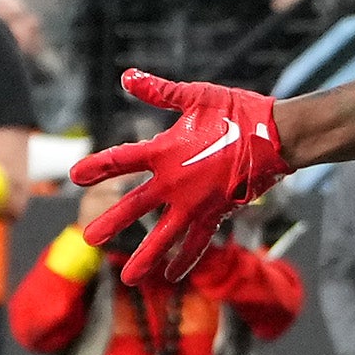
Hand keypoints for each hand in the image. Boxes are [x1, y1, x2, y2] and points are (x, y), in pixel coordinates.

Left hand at [69, 68, 289, 286]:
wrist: (278, 137)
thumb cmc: (237, 112)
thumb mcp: (197, 96)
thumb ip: (159, 92)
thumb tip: (126, 76)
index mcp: (166, 150)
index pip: (121, 160)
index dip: (96, 167)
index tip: (75, 176)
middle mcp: (176, 182)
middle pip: (135, 206)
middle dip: (110, 222)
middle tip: (88, 238)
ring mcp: (196, 203)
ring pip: (165, 236)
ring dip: (145, 257)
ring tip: (128, 277)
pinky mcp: (217, 214)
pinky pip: (197, 242)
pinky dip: (185, 259)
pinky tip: (172, 274)